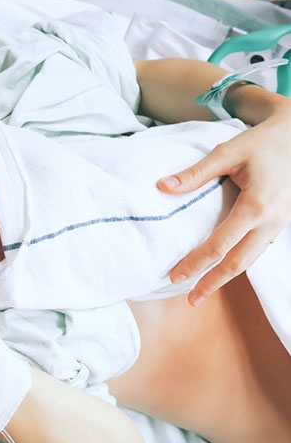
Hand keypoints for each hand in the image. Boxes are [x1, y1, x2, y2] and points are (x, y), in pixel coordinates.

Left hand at [159, 106, 290, 305]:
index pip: (220, 245)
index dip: (196, 263)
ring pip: (251, 259)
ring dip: (227, 277)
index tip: (175, 276)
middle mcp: (271, 221)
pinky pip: (258, 248)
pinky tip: (224, 268)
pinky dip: (240, 262)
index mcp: (256, 206)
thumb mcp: (227, 152)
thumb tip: (162, 187)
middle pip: (239, 262)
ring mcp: (279, 224)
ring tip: (203, 290)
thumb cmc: (261, 143)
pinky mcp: (280, 223)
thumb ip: (195, 173)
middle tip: (190, 299)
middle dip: (213, 282)